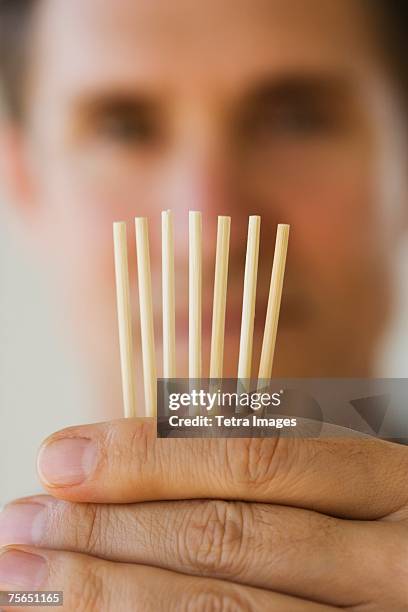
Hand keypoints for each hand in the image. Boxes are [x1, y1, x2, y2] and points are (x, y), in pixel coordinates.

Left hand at [1, 419, 407, 609]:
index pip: (253, 459)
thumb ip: (271, 474)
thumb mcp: (351, 485)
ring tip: (28, 577)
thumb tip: (135, 462)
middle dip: (111, 530)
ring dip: (110, 594)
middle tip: (19, 524)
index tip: (58, 455)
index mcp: (391, 483)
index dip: (148, 456)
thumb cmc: (390, 532)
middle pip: (228, 537)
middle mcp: (394, 560)